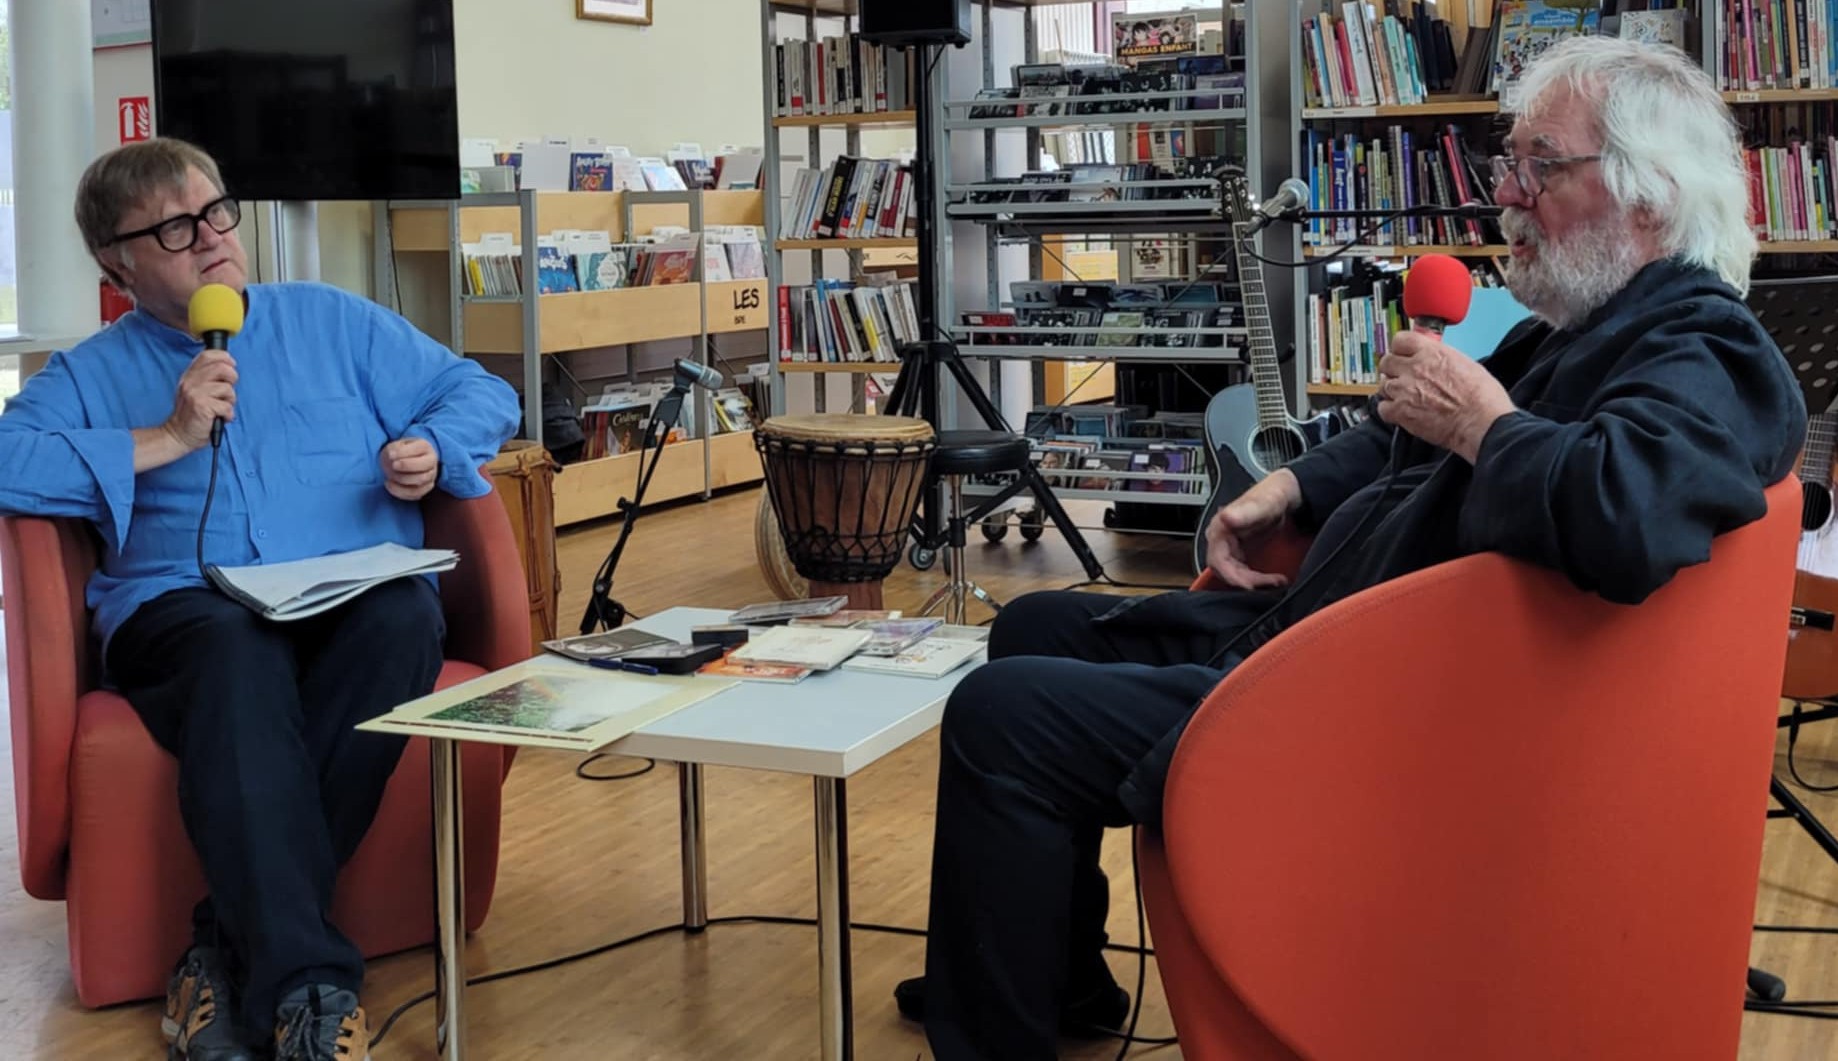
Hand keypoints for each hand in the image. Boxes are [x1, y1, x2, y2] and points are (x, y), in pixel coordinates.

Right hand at [164, 349, 237, 450]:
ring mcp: (195, 393)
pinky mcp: (201, 406)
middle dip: (232, 379)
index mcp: (190, 375)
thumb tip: (229, 366)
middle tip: (227, 392)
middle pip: (222, 368)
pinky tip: (219, 417)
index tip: (231, 366)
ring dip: (230, 401)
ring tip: (220, 408)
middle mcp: (190, 381)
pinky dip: (228, 414)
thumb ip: (208, 378)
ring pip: (227, 388)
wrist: (179, 434)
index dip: (224, 358)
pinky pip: (227, 406)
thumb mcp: (196, 390)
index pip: (208, 355)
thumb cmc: (192, 413)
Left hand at [380, 438, 439, 500]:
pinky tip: (389, 484)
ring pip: (420, 481)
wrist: (402, 463)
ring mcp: (431, 475)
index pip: (419, 448)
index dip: (404, 452)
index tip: (390, 455)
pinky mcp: (426, 488)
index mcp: (425, 446)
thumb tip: (392, 456)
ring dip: (402, 479)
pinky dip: (400, 491)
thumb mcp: (395, 446)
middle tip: (393, 465)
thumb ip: (394, 449)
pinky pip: (416, 494)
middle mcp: (431, 461)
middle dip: (406, 466)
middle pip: (424, 465)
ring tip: (389, 475)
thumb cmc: (399, 453)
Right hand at [1204, 468, 1300, 589]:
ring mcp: (1228, 546)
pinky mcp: (1238, 552)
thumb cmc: (1271, 495)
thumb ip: (1245, 512)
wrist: (1282, 493)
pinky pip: (1240, 572)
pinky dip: (1255, 578)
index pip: (1217, 561)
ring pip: (1232, 574)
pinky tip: (1271, 578)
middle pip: (1224, 571)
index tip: (1250, 586)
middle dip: (1246, 581)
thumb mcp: (1261, 504)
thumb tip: (1226, 518)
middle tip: (1270, 583)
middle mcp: (1220, 539)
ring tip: (1275, 580)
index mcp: (1220, 528)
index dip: (1231, 576)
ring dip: (1252, 581)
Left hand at [1376, 330, 1515, 461]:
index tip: (1402, 354)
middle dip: (1393, 370)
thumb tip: (1433, 360)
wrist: (1481, 421)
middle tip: (1401, 378)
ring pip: (1384, 385)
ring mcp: (1405, 389)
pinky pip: (1383, 408)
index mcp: (1431, 352)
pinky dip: (1389, 411)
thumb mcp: (1465, 363)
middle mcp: (1414, 368)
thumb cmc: (1482, 397)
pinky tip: (1401, 413)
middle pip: (1387, 362)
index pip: (1400, 340)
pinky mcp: (1401, 411)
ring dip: (1392, 391)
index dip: (1399, 348)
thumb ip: (1441, 358)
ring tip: (1405, 399)